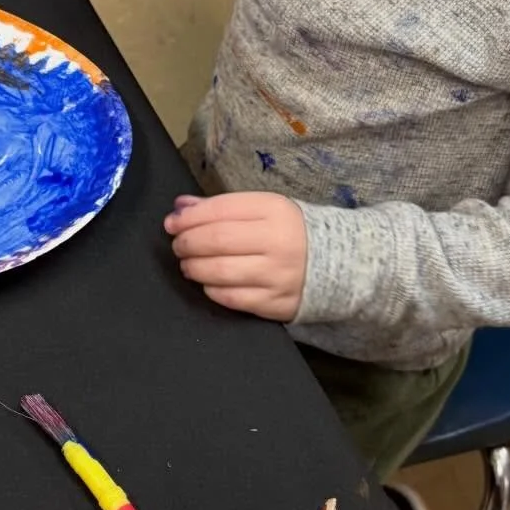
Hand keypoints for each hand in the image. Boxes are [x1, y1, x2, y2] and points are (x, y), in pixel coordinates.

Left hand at [165, 193, 306, 320]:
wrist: (338, 263)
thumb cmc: (291, 232)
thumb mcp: (264, 209)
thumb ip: (223, 207)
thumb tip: (181, 208)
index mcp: (275, 210)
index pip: (221, 210)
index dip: (189, 217)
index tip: (172, 223)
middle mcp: (278, 241)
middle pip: (217, 240)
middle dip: (187, 243)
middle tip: (178, 245)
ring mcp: (278, 275)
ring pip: (221, 271)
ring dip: (194, 268)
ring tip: (188, 265)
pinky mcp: (277, 303)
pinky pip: (233, 298)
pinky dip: (212, 290)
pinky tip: (208, 283)